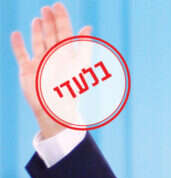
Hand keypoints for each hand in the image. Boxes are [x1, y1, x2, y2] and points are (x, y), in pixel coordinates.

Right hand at [10, 2, 90, 138]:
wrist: (56, 108)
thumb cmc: (70, 88)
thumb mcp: (78, 64)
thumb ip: (83, 45)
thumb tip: (88, 27)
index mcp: (67, 56)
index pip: (65, 33)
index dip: (62, 19)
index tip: (58, 5)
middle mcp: (54, 58)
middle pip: (51, 36)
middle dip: (50, 22)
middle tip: (47, 8)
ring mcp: (40, 63)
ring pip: (38, 43)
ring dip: (37, 31)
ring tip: (38, 19)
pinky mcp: (28, 71)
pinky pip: (21, 55)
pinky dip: (18, 45)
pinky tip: (16, 34)